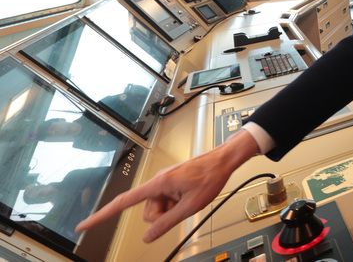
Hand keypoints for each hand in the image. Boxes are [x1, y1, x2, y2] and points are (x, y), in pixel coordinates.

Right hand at [75, 130, 258, 242]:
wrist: (223, 161)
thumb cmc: (209, 177)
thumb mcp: (189, 206)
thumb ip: (166, 222)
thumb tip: (148, 236)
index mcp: (157, 185)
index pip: (122, 203)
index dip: (101, 215)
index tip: (84, 225)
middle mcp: (156, 181)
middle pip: (146, 211)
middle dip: (162, 214)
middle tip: (181, 205)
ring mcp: (164, 182)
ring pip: (157, 208)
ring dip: (171, 208)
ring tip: (187, 198)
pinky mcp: (170, 182)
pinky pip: (165, 200)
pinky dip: (175, 203)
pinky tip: (188, 195)